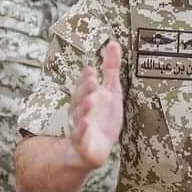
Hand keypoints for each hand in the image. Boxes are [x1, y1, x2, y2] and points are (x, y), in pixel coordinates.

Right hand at [67, 43, 123, 169]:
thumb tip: (113, 43)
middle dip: (85, 89)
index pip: (84, 86)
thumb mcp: (111, 91)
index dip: (87, 78)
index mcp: (85, 98)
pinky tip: (86, 124)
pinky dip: (81, 131)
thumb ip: (110, 68)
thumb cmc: (103, 118)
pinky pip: (80, 137)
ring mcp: (79, 127)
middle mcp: (79, 111)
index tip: (92, 68)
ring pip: (78, 116)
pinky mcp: (82, 144)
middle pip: (79, 99)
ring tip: (92, 99)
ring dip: (84, 108)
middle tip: (92, 79)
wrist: (95, 148)